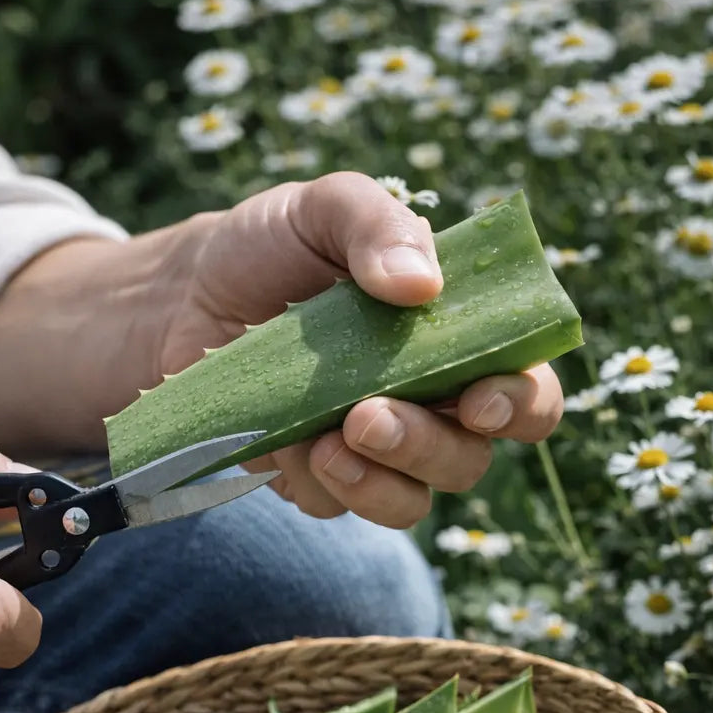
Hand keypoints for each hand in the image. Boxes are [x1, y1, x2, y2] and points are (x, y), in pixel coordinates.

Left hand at [159, 172, 563, 526]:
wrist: (186, 295)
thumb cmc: (274, 245)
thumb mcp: (324, 207)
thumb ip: (378, 225)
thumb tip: (422, 284)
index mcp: (458, 341)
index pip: (526, 391)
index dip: (521, 406)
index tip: (480, 402)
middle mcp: (429, 406)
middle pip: (469, 459)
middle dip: (428, 448)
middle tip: (368, 416)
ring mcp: (374, 451)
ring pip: (409, 502)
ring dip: (376, 483)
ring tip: (326, 444)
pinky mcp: (317, 479)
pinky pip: (334, 505)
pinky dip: (314, 481)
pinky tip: (285, 445)